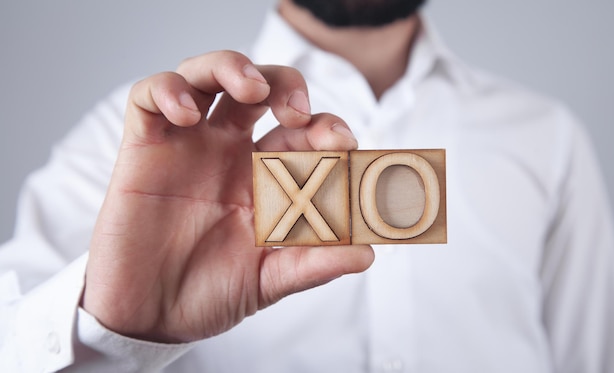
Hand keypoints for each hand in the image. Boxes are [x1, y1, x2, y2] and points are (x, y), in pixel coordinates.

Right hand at [82, 51, 373, 342]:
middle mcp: (229, 152)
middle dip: (285, 85)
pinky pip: (148, 97)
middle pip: (260, 88)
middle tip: (298, 111)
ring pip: (206, 75)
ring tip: (251, 89)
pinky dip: (167, 91)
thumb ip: (312, 263)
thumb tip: (365, 254)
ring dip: (231, 66)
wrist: (149, 316)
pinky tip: (185, 114)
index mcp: (264, 177)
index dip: (325, 126)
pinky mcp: (144, 147)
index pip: (301, 131)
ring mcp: (187, 145)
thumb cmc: (208, 293)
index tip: (342, 141)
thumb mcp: (268, 280)